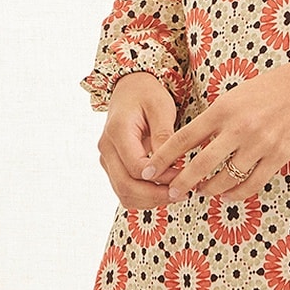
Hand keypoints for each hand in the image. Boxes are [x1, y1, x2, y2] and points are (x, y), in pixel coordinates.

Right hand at [98, 72, 179, 208]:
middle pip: (126, 186)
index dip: (160, 177)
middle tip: (183, 194)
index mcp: (117, 132)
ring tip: (177, 195)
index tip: (183, 176)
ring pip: (124, 193)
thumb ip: (164, 136)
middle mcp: (106, 149)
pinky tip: (165, 190)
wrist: (130, 88)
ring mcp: (107, 159)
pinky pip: (125, 189)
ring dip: (150, 200)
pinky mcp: (113, 166)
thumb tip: (170, 165)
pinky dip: (144, 196)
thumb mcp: (161, 107)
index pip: (135, 167)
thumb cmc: (147, 94)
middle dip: (155, 196)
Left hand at [143, 37, 289, 203]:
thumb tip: (193, 141)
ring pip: (225, 178)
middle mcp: (239, 127)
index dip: (164, 156)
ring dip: (209, 189)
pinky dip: (236, 193)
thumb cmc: (271, 88)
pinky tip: (227, 195)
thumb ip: (216, 118)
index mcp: (224, 108)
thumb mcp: (236, 95)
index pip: (185, 137)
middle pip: (201, 164)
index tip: (149, 169)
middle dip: (181, 182)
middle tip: (170, 193)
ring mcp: (260, 144)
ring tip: (201, 192)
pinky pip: (251, 183)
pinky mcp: (278, 156)